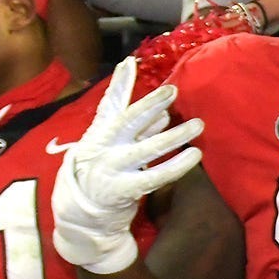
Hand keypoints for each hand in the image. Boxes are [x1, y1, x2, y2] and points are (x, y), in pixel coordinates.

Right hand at [49, 57, 204, 273]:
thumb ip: (136, 129)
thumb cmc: (101, 174)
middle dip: (150, 104)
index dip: (119, 84)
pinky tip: (195, 155)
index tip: (129, 62)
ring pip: (147, 148)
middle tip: (173, 91)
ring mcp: (111, 169)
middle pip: (128, 121)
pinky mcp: (122, 190)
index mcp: (98, 134)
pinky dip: (176, 165)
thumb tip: (164, 112)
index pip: (109, 105)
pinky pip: (154, 176)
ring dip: (175, 136)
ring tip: (198, 124)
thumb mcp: (111, 147)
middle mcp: (102, 148)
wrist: (80, 215)